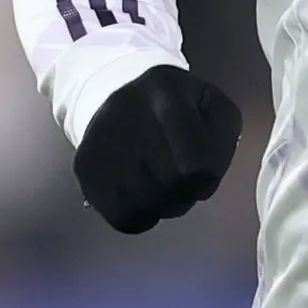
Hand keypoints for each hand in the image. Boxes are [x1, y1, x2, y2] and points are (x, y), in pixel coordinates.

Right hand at [73, 66, 242, 234]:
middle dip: (186, 192)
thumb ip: (223, 140)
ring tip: (161, 186)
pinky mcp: (84, 167)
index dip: (207, 177)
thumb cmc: (179, 110)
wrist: (118, 97)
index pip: (197, 161)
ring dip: (163, 206)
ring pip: (146, 205)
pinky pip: (122, 217)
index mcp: (166, 90)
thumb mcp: (214, 108)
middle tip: (182, 180)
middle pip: (172, 186)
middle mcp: (126, 109)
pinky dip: (140, 216)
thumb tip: (199, 181)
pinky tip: (141, 195)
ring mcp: (100, 139)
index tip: (204, 170)